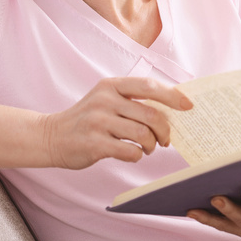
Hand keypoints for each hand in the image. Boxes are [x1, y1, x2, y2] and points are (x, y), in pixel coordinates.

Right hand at [41, 77, 191, 169]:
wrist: (51, 136)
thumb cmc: (88, 119)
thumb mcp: (107, 99)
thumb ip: (133, 100)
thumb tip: (172, 109)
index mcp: (111, 85)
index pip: (149, 86)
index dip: (172, 95)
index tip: (188, 105)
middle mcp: (105, 100)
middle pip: (151, 113)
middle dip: (165, 129)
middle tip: (165, 139)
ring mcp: (98, 121)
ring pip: (143, 133)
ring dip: (151, 144)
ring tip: (147, 147)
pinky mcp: (93, 143)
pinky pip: (129, 150)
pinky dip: (137, 155)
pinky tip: (132, 154)